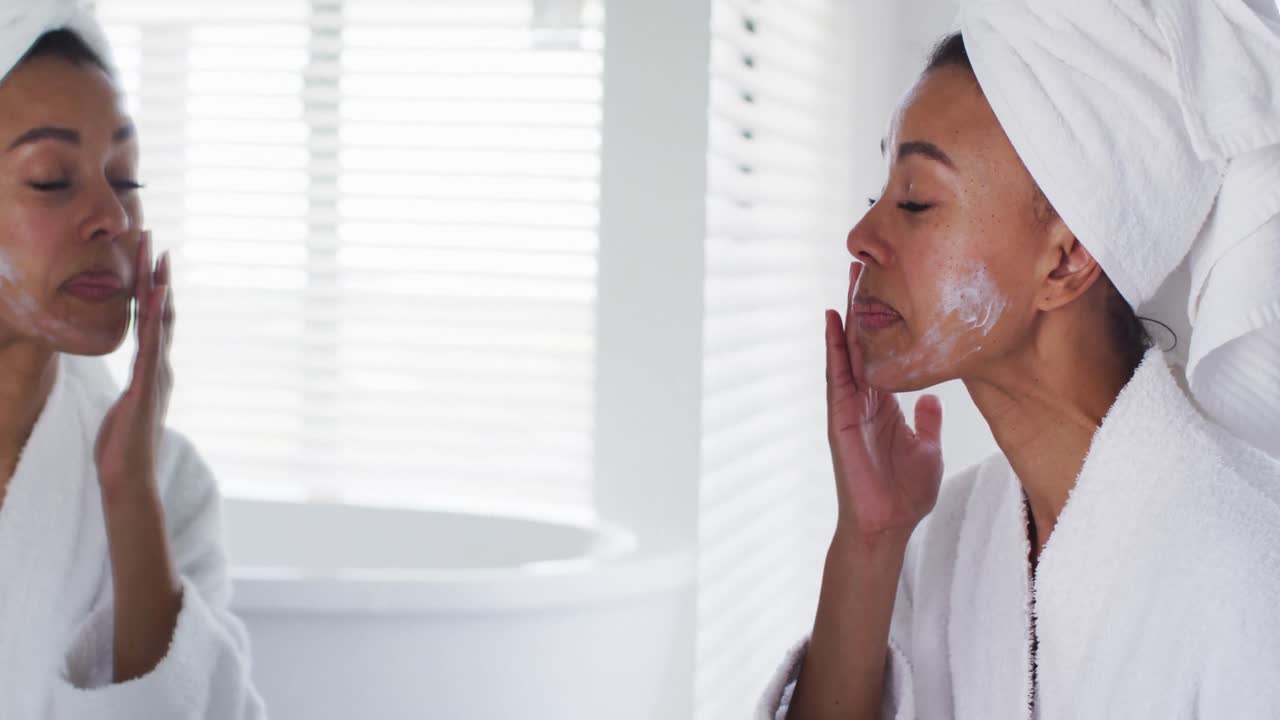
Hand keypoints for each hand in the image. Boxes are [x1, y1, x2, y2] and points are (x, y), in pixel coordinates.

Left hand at [95, 231, 173, 498]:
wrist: (128, 475)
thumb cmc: (123, 447)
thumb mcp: (127, 409)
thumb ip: (135, 391)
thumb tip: (137, 386)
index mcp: (153, 370)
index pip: (155, 322)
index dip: (154, 290)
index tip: (153, 261)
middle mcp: (160, 366)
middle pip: (161, 312)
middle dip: (157, 276)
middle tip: (155, 242)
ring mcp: (155, 373)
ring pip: (159, 321)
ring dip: (157, 286)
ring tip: (156, 255)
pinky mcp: (146, 383)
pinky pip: (150, 343)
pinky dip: (155, 317)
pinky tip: (154, 295)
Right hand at [825, 262, 942, 541]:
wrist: (886, 525)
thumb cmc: (904, 493)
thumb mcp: (928, 449)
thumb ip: (928, 423)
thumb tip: (933, 401)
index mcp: (883, 403)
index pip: (882, 351)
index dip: (884, 319)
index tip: (889, 286)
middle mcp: (863, 398)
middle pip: (861, 341)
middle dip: (862, 304)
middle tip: (865, 264)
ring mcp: (848, 406)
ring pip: (847, 350)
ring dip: (846, 313)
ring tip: (849, 278)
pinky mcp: (839, 418)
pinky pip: (836, 375)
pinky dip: (834, 347)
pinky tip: (831, 320)